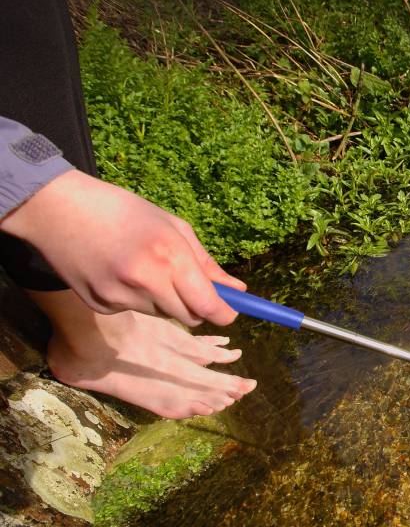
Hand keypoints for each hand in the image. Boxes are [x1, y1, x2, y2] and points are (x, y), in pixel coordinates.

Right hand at [0, 170, 244, 325]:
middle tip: (188, 285)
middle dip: (198, 307)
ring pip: (164, 314)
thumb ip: (206, 262)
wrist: (55, 209)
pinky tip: (120, 273)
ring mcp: (120, 297)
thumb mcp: (172, 226)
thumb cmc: (121, 210)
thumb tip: (238, 290)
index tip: (230, 311)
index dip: (225, 313)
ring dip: (166, 300)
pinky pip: (135, 311)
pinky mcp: (101, 306)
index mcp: (169, 255)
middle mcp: (146, 281)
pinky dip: (138, 299)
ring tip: (145, 268)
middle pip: (190, 317)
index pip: (209, 306)